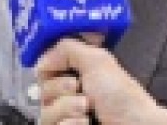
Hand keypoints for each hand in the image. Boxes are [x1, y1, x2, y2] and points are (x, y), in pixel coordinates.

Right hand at [36, 39, 166, 124]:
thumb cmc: (124, 99)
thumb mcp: (97, 60)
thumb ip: (68, 49)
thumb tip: (43, 58)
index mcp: (76, 74)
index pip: (44, 69)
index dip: (48, 69)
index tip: (61, 70)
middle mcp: (70, 95)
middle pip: (41, 90)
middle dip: (61, 89)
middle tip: (82, 90)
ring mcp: (68, 116)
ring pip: (45, 112)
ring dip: (67, 108)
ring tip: (87, 110)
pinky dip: (69, 124)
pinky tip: (85, 123)